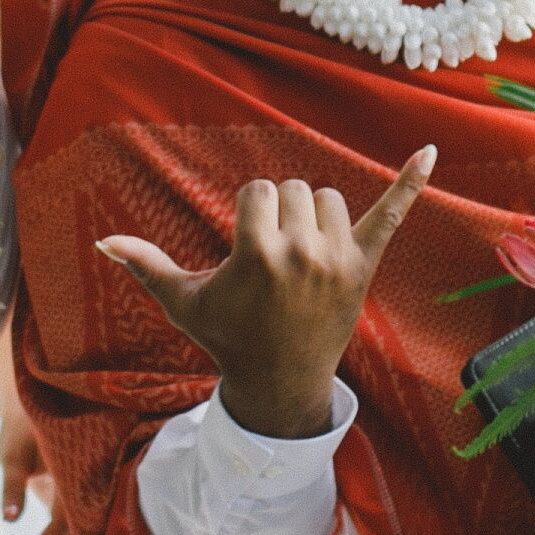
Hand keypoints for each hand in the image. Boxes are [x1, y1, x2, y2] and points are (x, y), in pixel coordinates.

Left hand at [0, 389, 70, 534]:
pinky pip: (60, 534)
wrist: (36, 399)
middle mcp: (81, 498)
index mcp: (75, 485)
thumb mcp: (13, 454)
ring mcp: (75, 501)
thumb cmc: (24, 423)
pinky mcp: (65, 501)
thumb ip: (12, 487)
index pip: (60, 530)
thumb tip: (9, 519)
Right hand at [98, 147, 437, 441]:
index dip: (248, 215)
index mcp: (258, 254)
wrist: (280, 383)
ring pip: (328, 199)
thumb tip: (103, 242)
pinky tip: (430, 152)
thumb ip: (146, 265)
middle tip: (273, 260)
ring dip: (313, 215)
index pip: (258, 192)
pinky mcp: (364, 267)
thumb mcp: (183, 302)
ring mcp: (339, 260)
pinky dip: (410, 183)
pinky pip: (391, 215)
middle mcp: (303, 252)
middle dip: (278, 214)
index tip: (247, 250)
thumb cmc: (227, 337)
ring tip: (300, 253)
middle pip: (292, 190)